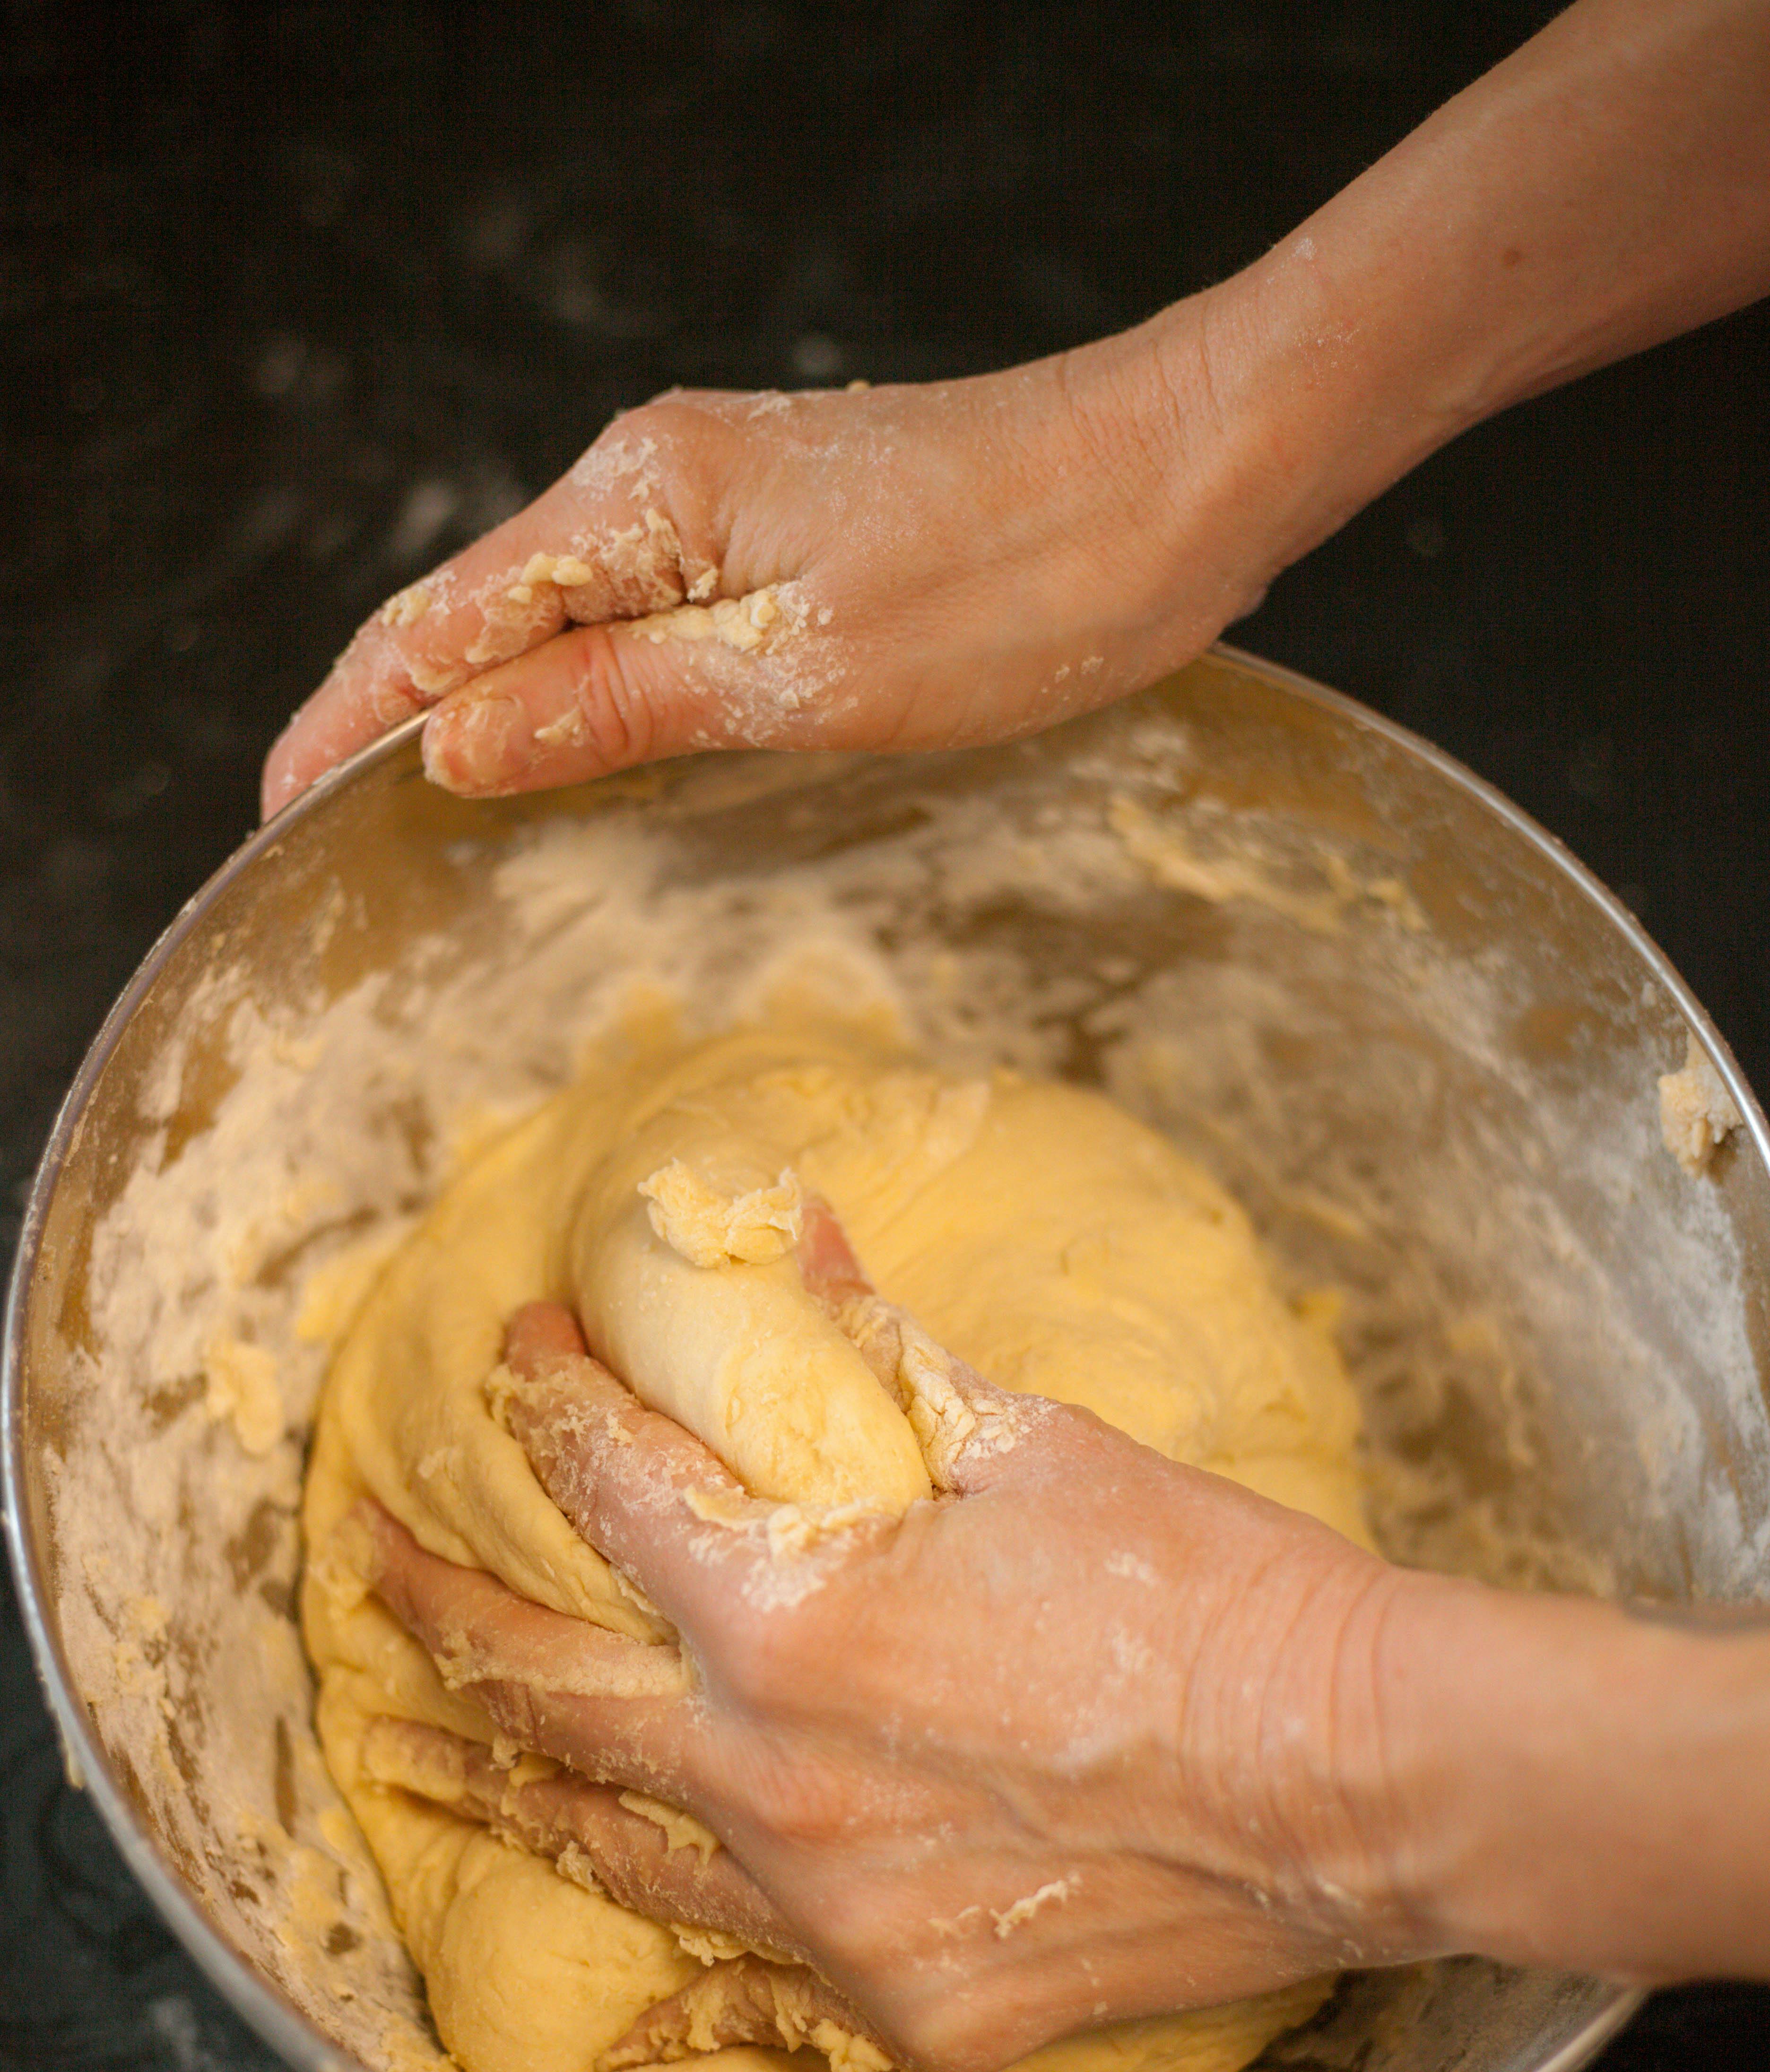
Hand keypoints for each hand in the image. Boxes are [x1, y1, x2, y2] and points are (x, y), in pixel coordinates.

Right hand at [262, 304, 1282, 815]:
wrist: (1187, 474)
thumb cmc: (1028, 571)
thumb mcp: (803, 674)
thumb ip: (615, 705)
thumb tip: (457, 747)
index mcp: (645, 500)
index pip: (444, 621)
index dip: (350, 719)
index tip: (278, 809)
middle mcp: (664, 479)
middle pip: (487, 611)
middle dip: (404, 720)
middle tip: (333, 833)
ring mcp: (729, 497)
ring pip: (566, 614)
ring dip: (495, 708)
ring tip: (428, 811)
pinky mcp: (790, 526)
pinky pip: (646, 610)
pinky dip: (588, 683)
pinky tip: (574, 746)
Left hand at [350, 1291, 1425, 2071]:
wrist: (1358, 1775)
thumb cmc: (1209, 1590)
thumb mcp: (1034, 1445)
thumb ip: (872, 1358)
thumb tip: (780, 1240)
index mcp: (795, 1615)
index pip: (610, 1484)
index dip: (549, 1402)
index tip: (524, 1362)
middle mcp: (775, 1778)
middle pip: (545, 1688)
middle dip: (436, 1610)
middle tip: (370, 1562)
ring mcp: (828, 1914)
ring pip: (610, 1845)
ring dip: (503, 1783)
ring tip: (418, 1749)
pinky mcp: (897, 2005)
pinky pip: (738, 1978)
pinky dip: (667, 1938)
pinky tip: (614, 1927)